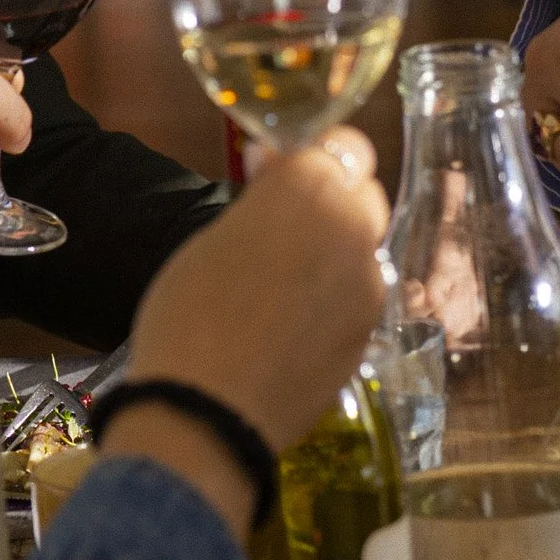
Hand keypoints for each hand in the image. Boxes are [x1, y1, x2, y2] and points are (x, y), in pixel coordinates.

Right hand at [101, 136, 389, 531]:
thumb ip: (261, 197)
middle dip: (327, 202)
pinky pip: (355, 298)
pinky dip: (331, 301)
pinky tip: (288, 327)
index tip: (272, 175)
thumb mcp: (213, 236)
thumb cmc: (189, 312)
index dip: (310, 157)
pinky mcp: (369, 336)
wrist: (206, 414)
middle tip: (274, 229)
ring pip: (360, 249)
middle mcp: (355, 231)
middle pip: (360, 195)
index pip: (343, 145)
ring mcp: (369, 288)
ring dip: (330, 253)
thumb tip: (279, 168)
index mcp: (312, 190)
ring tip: (277, 287)